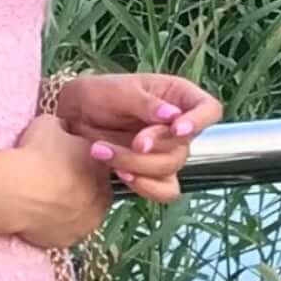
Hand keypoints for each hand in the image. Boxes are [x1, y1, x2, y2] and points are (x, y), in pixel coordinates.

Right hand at [11, 113, 112, 248]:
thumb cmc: (34, 154)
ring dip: (70, 208)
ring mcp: (87, 222)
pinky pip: (64, 231)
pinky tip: (38, 213)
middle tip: (54, 180)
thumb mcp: (49, 124)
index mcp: (101, 166)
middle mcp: (102, 196)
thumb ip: (63, 128)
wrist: (16, 189)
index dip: (82, 161)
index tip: (63, 160)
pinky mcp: (69, 241)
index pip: (100, 164)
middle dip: (80, 187)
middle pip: (95, 191)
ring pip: (83, 214)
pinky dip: (54, 225)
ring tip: (45, 199)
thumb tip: (64, 129)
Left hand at [53, 71, 223, 203]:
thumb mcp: (119, 90)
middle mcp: (178, 125)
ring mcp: (166, 151)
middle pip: (185, 145)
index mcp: (178, 97)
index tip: (178, 129)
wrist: (71, 118)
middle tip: (134, 142)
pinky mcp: (152, 173)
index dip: (200, 121)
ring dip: (138, 164)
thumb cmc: (98, 94)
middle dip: (157, 146)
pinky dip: (146, 187)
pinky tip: (121, 175)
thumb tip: (172, 116)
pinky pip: (164, 190)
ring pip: (170, 167)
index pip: (208, 109)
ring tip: (104, 152)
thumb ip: (145, 103)